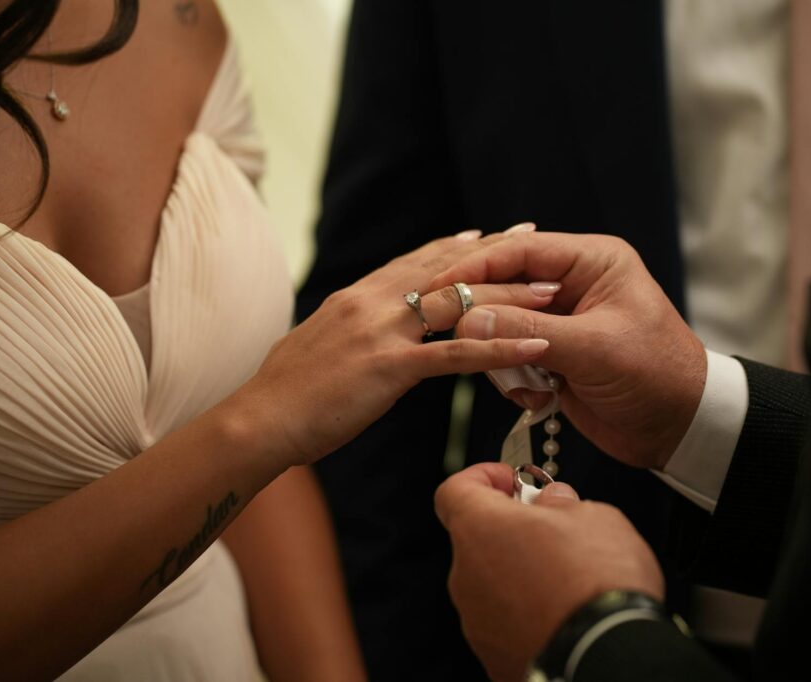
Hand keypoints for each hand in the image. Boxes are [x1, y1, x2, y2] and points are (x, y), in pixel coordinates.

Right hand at [232, 230, 558, 467]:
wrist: (257, 420)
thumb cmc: (285, 392)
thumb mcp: (319, 345)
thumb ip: (350, 330)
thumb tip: (363, 332)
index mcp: (357, 296)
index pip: (416, 260)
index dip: (457, 246)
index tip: (490, 234)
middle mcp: (372, 301)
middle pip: (448, 269)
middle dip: (497, 255)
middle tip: (539, 241)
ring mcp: (382, 330)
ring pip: (460, 302)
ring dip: (511, 295)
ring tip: (553, 291)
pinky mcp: (390, 366)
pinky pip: (457, 354)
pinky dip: (501, 347)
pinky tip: (535, 347)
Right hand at [430, 232, 705, 470]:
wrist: (680, 428)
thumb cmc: (655, 374)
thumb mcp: (593, 348)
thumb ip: (528, 330)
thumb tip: (468, 319)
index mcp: (591, 262)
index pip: (520, 251)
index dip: (476, 268)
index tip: (438, 287)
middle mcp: (572, 286)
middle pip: (503, 288)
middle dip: (489, 321)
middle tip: (466, 342)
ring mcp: (560, 323)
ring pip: (501, 328)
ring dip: (507, 360)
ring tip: (531, 385)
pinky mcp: (553, 357)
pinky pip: (511, 359)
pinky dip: (516, 381)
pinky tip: (541, 399)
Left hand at [435, 462, 663, 681]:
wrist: (606, 654)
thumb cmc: (597, 585)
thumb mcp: (594, 516)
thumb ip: (562, 503)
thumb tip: (555, 502)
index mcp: (480, 529)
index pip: (454, 490)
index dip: (482, 478)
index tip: (510, 480)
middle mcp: (466, 575)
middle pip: (478, 540)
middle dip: (512, 531)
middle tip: (553, 529)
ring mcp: (477, 620)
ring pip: (492, 583)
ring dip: (521, 574)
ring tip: (569, 578)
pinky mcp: (493, 656)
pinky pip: (506, 621)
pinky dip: (529, 612)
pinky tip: (566, 612)